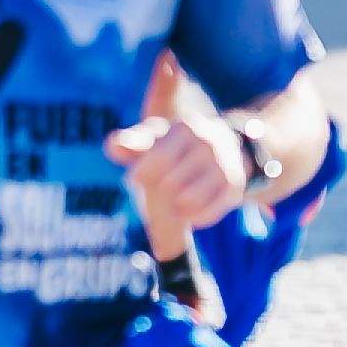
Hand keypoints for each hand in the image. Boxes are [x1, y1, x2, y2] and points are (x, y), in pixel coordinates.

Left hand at [107, 111, 248, 244]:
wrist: (228, 151)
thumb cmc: (178, 147)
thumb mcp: (155, 139)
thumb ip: (132, 142)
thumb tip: (113, 144)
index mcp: (184, 128)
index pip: (158, 158)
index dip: (142, 174)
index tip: (136, 179)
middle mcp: (207, 144)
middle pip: (170, 184)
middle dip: (157, 193)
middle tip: (157, 192)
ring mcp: (223, 165)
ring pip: (188, 201)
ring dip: (174, 209)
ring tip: (172, 203)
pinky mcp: (233, 187)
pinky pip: (205, 213)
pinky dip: (193, 218)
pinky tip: (188, 212)